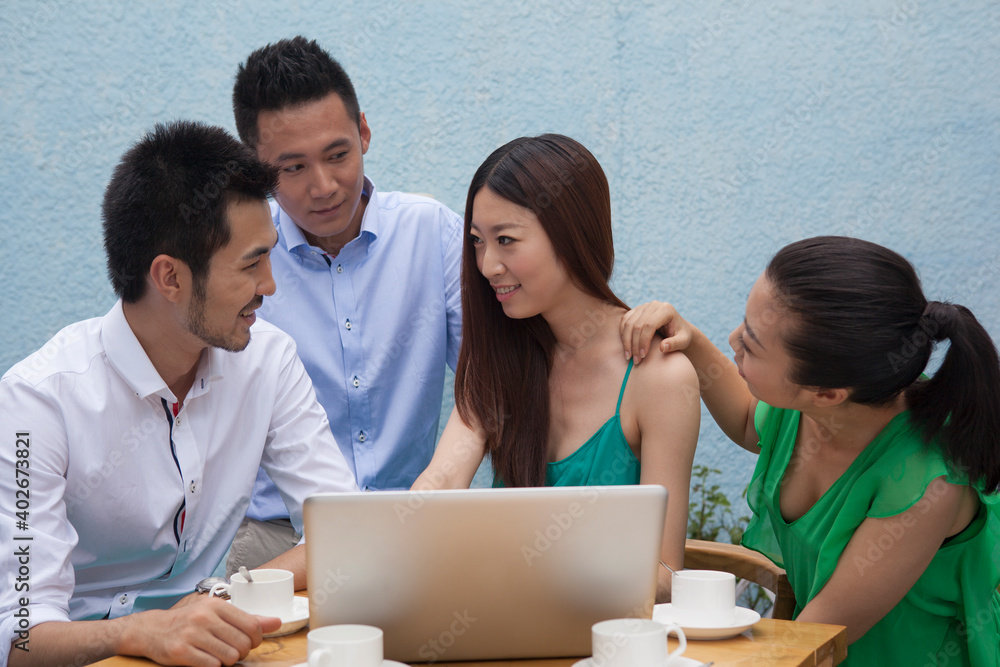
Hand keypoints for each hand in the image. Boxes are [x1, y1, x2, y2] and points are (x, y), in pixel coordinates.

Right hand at [119, 596, 280, 666]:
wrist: (152, 629)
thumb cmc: (189, 621)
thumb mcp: (217, 614)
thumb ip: (248, 619)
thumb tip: (276, 622)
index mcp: (217, 606)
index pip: (252, 626)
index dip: (256, 639)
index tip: (249, 642)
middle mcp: (205, 618)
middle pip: (243, 644)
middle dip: (241, 652)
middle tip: (231, 651)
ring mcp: (192, 635)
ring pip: (230, 658)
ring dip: (227, 661)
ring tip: (217, 655)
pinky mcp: (181, 651)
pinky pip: (212, 666)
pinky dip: (213, 666)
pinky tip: (205, 660)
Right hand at [620, 301, 692, 364]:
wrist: (677, 329)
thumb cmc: (681, 336)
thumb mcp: (684, 341)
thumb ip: (675, 344)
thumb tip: (662, 347)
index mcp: (666, 310)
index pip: (649, 325)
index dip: (644, 341)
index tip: (643, 356)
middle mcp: (654, 305)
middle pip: (637, 325)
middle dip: (634, 344)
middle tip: (635, 360)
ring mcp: (643, 306)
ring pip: (628, 323)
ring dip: (626, 341)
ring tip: (629, 356)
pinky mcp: (636, 310)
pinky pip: (624, 321)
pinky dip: (623, 334)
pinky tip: (626, 347)